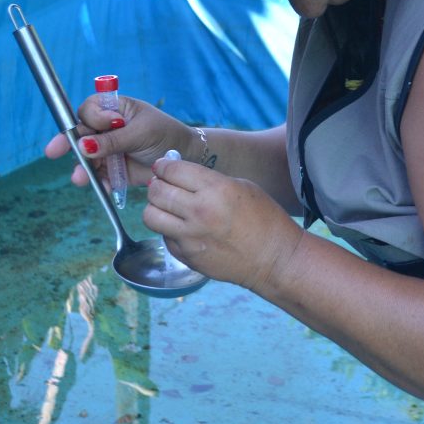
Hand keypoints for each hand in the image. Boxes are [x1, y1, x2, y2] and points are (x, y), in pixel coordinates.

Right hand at [43, 94, 196, 187]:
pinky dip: (99, 182)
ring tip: (80, 177)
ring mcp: (109, 150)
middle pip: (80, 133)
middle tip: (53, 151)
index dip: (93, 117)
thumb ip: (113, 140)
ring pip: (86, 157)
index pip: (90, 109)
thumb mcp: (141, 133)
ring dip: (82, 167)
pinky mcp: (113, 170)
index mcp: (115, 110)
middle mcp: (107, 129)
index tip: (108, 123)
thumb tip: (84, 144)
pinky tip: (102, 187)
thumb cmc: (165, 135)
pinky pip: (99, 176)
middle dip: (68, 142)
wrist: (184, 158)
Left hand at [144, 154, 302, 289]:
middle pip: (157, 191)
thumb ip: (208, 179)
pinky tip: (184, 228)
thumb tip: (179, 173)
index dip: (164, 165)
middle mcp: (199, 212)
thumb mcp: (241, 186)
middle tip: (162, 183)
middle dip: (157, 183)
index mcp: (215, 189)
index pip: (173, 170)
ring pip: (150, 216)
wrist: (273, 259)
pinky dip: (169, 230)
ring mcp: (190, 237)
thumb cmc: (263, 218)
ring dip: (156, 207)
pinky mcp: (187, 256)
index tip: (163, 166)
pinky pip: (164, 237)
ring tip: (167, 206)